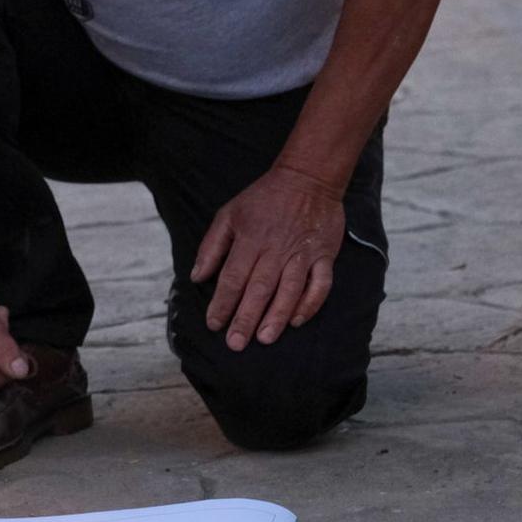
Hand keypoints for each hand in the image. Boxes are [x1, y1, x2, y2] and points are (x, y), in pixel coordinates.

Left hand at [191, 168, 345, 351]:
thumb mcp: (229, 213)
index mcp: (250, 239)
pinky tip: (297, 321)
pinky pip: (320, 285)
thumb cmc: (264, 198)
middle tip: (236, 343)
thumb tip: (196, 276)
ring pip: (289, 290)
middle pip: (259, 289)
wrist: (308, 178)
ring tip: (264, 339)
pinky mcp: (324, 256)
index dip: (222, 303)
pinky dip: (310, 304)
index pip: (233, 277)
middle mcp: (276, 249)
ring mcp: (302, 253)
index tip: (214, 325)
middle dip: (246, 318)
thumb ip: (212, 246)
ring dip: (276, 316)